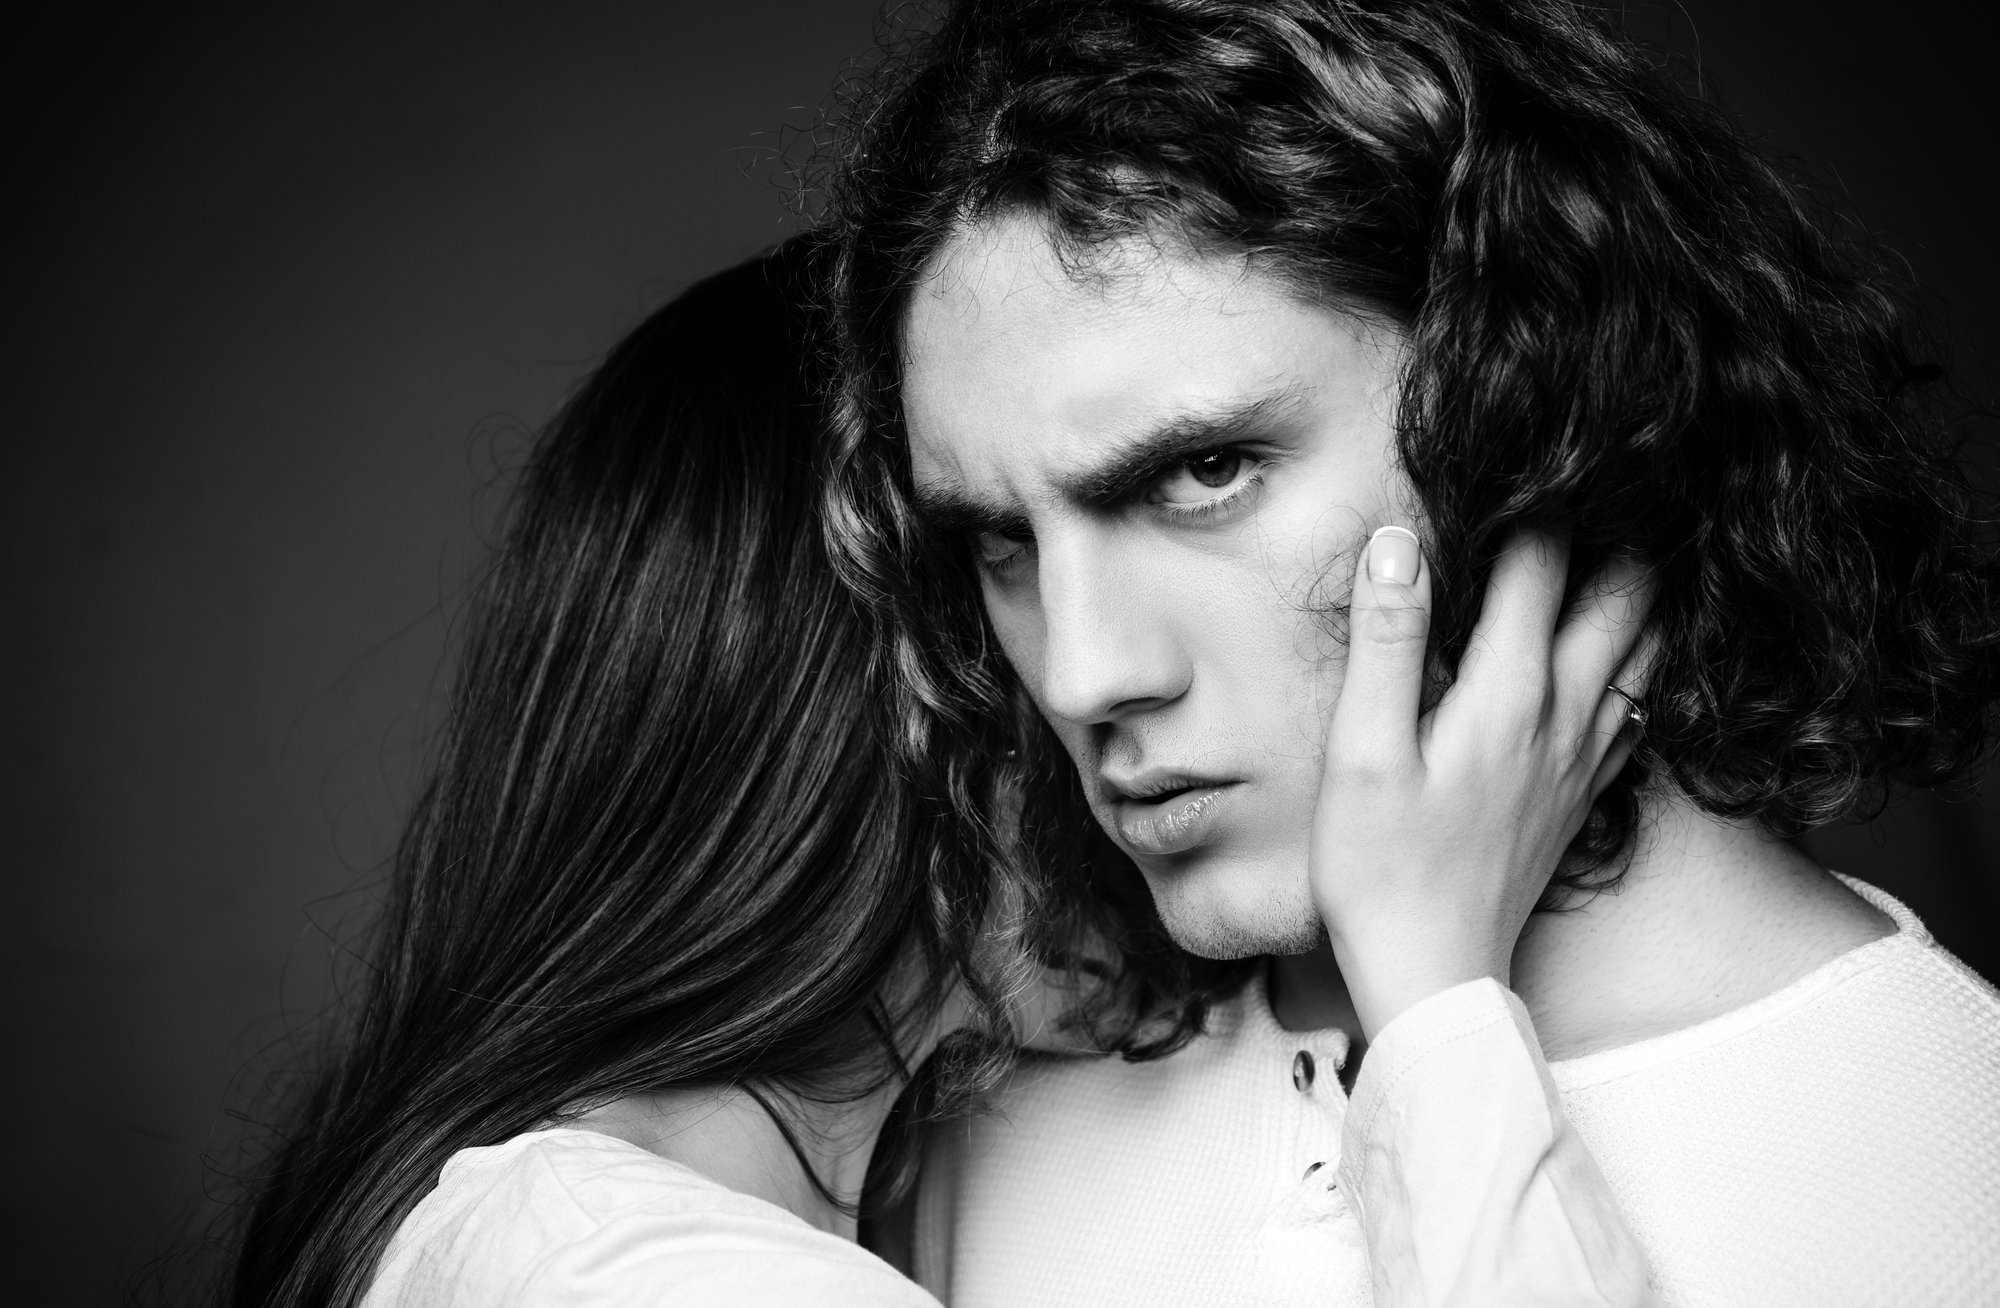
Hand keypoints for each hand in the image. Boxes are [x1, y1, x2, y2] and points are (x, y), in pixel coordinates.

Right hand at [1311, 526, 1650, 1041]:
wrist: (1433, 973)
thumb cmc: (1380, 868)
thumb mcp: (1362, 751)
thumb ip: (1387, 641)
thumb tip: (1399, 541)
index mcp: (1510, 694)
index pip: (1541, 562)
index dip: (1536, 496)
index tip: (1524, 447)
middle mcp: (1567, 716)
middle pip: (1627, 593)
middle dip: (1619, 527)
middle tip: (1601, 477)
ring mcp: (1587, 756)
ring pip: (1651, 647)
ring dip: (1643, 586)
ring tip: (1624, 537)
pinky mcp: (1586, 791)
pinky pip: (1644, 703)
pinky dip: (1645, 654)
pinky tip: (1625, 643)